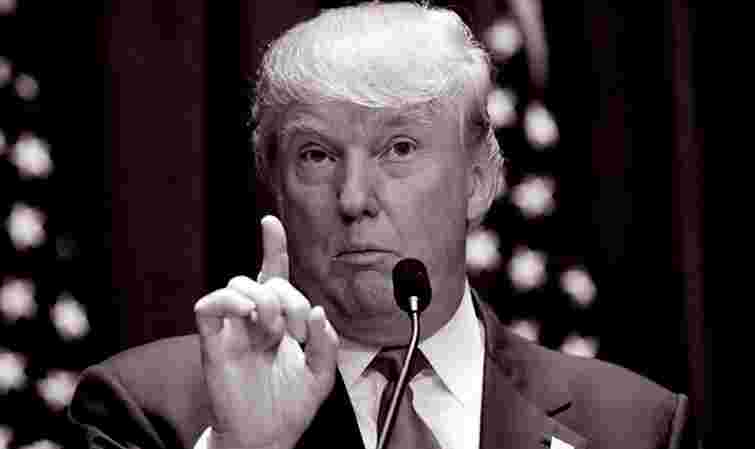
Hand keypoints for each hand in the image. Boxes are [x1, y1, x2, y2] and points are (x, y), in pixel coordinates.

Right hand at [194, 215, 339, 448]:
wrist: (268, 437)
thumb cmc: (290, 406)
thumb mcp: (322, 373)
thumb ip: (326, 342)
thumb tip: (318, 312)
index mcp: (279, 320)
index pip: (273, 274)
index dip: (272, 246)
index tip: (271, 222)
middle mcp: (255, 319)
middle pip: (266, 279)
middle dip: (291, 297)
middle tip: (300, 330)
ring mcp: (233, 329)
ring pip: (238, 284)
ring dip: (266, 302)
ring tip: (276, 333)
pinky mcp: (213, 343)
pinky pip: (208, 306)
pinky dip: (228, 300)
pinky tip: (248, 313)